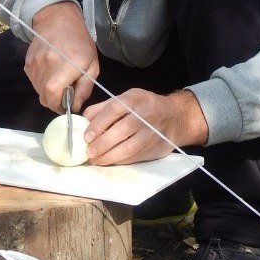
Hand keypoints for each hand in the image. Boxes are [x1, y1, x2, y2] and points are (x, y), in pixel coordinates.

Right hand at [25, 1, 98, 112]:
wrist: (58, 20)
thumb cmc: (80, 43)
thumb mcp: (92, 65)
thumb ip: (85, 88)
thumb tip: (76, 107)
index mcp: (66, 65)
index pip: (53, 94)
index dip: (57, 105)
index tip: (65, 107)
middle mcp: (47, 65)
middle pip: (44, 96)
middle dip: (53, 101)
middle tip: (63, 95)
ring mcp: (35, 63)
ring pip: (37, 90)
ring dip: (47, 92)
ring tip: (58, 81)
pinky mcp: (28, 62)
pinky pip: (33, 80)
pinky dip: (41, 82)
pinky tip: (50, 73)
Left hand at [82, 88, 207, 164]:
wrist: (175, 118)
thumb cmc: (145, 106)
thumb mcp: (127, 98)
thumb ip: (104, 107)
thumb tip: (84, 119)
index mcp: (135, 99)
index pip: (115, 109)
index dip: (99, 123)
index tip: (87, 136)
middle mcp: (144, 116)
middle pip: (122, 130)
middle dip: (102, 143)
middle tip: (89, 152)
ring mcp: (150, 134)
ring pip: (128, 148)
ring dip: (109, 156)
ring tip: (95, 160)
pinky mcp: (153, 149)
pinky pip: (133, 157)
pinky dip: (118, 161)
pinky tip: (107, 161)